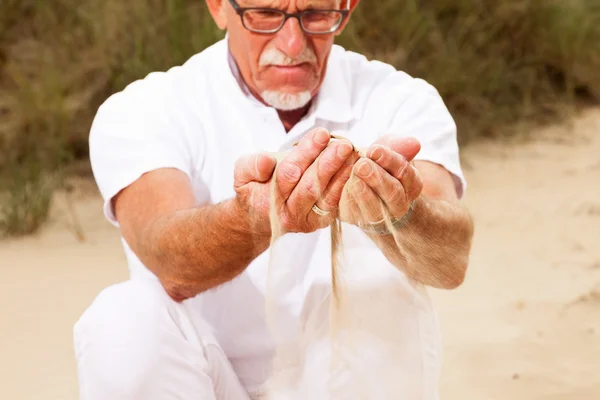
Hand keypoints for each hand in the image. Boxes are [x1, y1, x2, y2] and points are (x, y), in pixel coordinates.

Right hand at [234, 128, 357, 234]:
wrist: (259, 217)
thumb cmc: (254, 187)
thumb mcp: (243, 173)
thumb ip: (251, 165)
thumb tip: (265, 161)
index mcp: (267, 200)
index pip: (288, 173)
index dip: (306, 153)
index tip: (321, 134)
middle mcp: (287, 214)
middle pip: (310, 186)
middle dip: (328, 163)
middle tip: (344, 144)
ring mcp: (306, 220)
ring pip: (326, 196)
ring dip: (341, 174)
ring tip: (353, 154)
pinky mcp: (320, 221)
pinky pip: (335, 203)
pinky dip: (345, 184)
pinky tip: (354, 167)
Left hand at [340, 136, 422, 230]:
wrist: (362, 185)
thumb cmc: (378, 164)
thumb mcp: (388, 151)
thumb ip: (398, 145)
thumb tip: (414, 143)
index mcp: (411, 184)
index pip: (404, 173)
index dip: (390, 160)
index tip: (374, 150)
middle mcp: (399, 204)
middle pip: (393, 193)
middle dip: (377, 178)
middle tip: (362, 165)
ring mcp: (380, 217)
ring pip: (375, 209)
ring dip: (363, 193)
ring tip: (354, 178)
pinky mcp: (357, 220)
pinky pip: (354, 213)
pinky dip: (348, 200)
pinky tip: (342, 187)